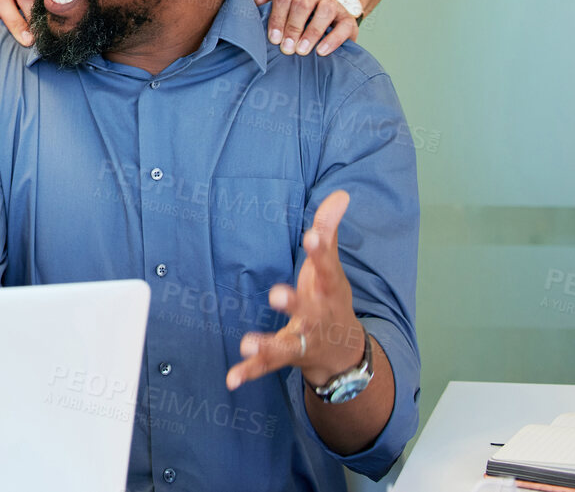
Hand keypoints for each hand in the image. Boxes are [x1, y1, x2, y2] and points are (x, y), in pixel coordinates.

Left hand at [225, 190, 365, 391]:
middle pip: (307, 310)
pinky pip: (265, 367)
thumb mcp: (331, 268)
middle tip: (277, 294)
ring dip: (266, 344)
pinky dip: (249, 372)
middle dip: (293, 302)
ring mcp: (300, 341)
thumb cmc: (330, 300)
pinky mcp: (284, 358)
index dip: (321, 250)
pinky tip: (231, 378)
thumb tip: (341, 195)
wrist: (344, 355)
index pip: (327, 268)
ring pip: (285, 344)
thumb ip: (330, 231)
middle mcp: (316, 317)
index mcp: (328, 291)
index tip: (313, 234)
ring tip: (247, 341)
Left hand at [249, 0, 358, 56]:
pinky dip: (332, 39)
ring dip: (311, 32)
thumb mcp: (273, 1)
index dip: (277, 16)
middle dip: (292, 27)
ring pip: (325, 10)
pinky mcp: (348, 20)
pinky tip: (321, 51)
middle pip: (303, 2)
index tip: (273, 37)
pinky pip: (344, 26)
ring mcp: (334, 4)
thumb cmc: (292, 12)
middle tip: (285, 48)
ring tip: (301, 50)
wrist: (325, 17)